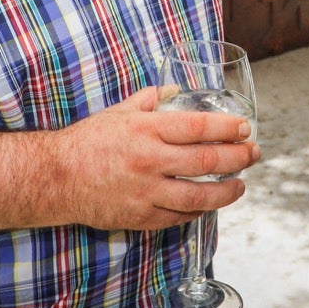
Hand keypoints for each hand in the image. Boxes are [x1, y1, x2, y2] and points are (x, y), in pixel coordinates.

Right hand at [39, 88, 258, 232]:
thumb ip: (150, 100)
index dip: (228, 128)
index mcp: (147, 130)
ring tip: (240, 185)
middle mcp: (150, 161)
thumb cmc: (87, 141)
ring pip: (198, 196)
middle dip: (238, 158)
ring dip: (226, 192)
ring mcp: (146, 192)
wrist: (55, 178)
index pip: (199, 127)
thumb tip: (175, 90)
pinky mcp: (140, 217)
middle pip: (206, 161)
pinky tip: (209, 204)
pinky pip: (178, 217)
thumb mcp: (120, 112)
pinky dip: (198, 211)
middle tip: (253, 154)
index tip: (245, 129)